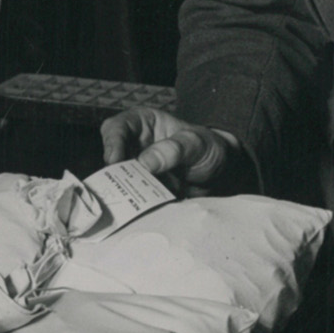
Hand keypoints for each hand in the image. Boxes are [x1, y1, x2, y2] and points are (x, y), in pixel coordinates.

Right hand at [99, 107, 235, 195]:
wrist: (222, 173)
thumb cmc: (208, 148)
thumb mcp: (196, 143)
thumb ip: (174, 149)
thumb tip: (145, 163)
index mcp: (142, 123)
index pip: (116, 128)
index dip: (112, 143)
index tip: (115, 162)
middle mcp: (133, 145)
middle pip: (111, 157)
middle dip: (114, 173)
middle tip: (122, 187)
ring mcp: (137, 169)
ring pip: (118, 180)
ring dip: (126, 191)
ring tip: (138, 200)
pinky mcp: (143, 190)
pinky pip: (132, 198)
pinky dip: (136, 204)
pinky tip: (145, 210)